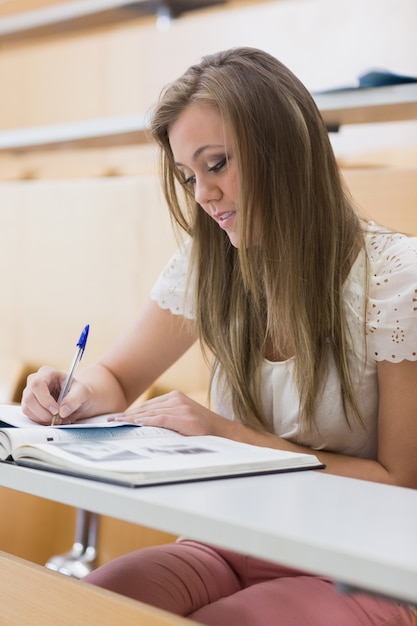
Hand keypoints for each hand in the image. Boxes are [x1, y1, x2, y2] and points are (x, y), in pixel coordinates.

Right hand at [21, 365, 89, 424]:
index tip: (56, 411)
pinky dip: (41, 421)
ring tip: (60, 420)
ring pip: (27, 408)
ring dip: (43, 418)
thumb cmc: (79, 392)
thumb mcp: (83, 392)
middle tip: (58, 419)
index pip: (37, 385)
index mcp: (47, 373)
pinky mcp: (29, 404)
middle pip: (29, 398)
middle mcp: (35, 381)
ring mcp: (30, 393)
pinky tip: (54, 420)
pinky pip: (29, 415)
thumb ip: (74, 399)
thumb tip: (63, 410)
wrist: (78, 399)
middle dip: (44, 413)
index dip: (45, 400)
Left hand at [109, 390, 233, 437]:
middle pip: (146, 408)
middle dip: (127, 415)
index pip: (148, 405)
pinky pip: (161, 419)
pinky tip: (135, 423)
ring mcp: (181, 407)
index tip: (117, 417)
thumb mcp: (183, 419)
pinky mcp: (185, 418)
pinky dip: (147, 421)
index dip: (131, 412)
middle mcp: (177, 399)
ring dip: (132, 418)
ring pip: (150, 412)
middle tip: (110, 420)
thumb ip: (166, 418)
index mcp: (176, 397)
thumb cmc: (204, 430)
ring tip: (117, 423)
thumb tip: (145, 425)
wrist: (226, 434)